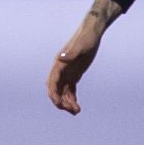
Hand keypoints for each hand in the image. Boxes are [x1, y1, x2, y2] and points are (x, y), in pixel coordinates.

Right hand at [48, 0, 118, 115]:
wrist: (92, 32)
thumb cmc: (86, 38)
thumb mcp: (81, 46)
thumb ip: (71, 53)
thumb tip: (61, 58)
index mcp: (59, 64)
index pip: (52, 83)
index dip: (54, 94)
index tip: (59, 105)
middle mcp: (60, 70)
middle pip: (56, 90)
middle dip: (61, 102)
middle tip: (72, 110)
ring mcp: (67, 73)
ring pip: (63, 92)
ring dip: (67, 103)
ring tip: (77, 111)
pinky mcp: (74, 74)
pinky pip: (70, 90)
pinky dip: (72, 99)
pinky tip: (77, 107)